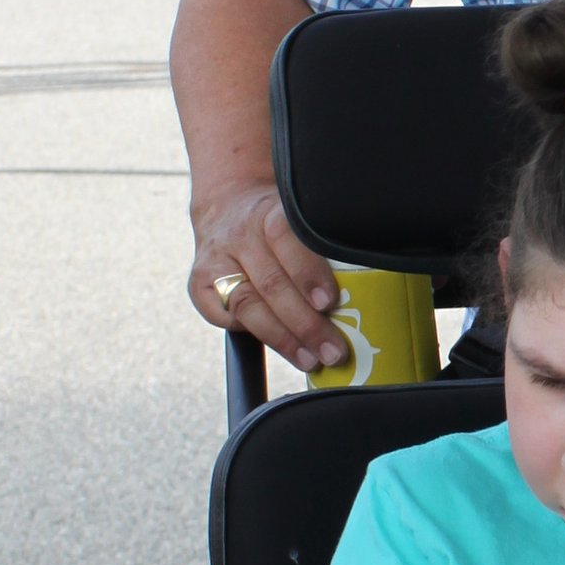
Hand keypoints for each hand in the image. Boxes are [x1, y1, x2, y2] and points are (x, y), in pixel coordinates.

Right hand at [190, 181, 348, 370]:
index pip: (287, 240)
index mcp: (269, 214)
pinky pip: (222, 318)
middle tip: (333, 350)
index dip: (308, 272)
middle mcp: (239, 236)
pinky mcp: (198, 284)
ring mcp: (215, 261)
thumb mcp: (300, 219)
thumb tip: (365, 292)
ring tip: (310, 359)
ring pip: (247, 306)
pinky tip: (279, 345)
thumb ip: (322, 247)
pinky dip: (249, 333)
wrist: (228, 206)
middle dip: (305, 324)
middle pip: (271, 284)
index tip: (330, 301)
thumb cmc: (278, 224)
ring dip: (282, 338)